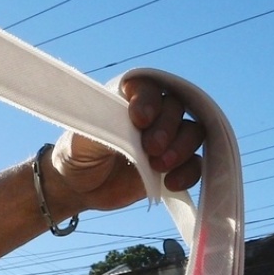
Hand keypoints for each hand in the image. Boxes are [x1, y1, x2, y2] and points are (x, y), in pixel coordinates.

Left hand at [52, 76, 205, 214]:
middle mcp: (154, 114)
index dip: (149, 101)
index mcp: (129, 97)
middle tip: (151, 147)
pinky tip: (170, 183)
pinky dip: (189, 173)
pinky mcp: (174, 166)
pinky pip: (195, 164)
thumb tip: (136, 129)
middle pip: (177, 108)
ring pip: (192, 133)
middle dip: (168, 127)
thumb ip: (108, 128)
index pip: (149, 88)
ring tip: (158, 165)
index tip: (139, 120)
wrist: (79, 187)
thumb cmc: (78, 152)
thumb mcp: (84, 137)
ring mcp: (167, 139)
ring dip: (182, 148)